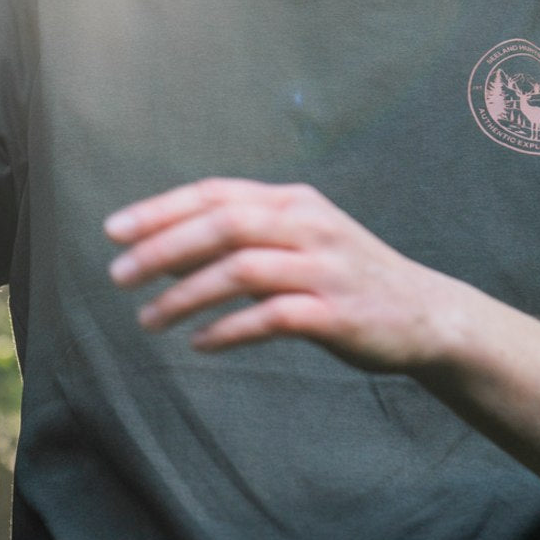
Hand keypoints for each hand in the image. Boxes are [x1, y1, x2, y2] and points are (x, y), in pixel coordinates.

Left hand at [104, 177, 457, 371]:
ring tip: (148, 321)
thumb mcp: (299, 243)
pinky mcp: (336, 314)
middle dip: (162, 249)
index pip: (216, 195)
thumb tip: (165, 254)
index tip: (114, 231)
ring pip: (241, 270)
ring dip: (185, 297)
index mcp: (294, 202)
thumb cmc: (347, 279)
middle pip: (223, 225)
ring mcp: (324, 269)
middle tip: (118, 276)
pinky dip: (227, 330)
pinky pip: (270, 318)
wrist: (426, 314)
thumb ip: (242, 241)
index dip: (160, 210)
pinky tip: (199, 344)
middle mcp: (309, 226)